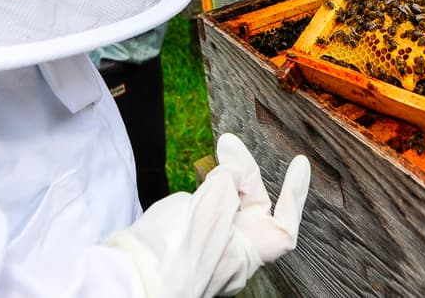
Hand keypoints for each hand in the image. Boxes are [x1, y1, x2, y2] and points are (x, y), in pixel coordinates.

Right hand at [105, 133, 310, 297]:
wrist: (126, 279)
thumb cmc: (172, 256)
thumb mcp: (212, 206)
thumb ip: (229, 181)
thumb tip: (231, 168)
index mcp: (247, 255)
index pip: (284, 225)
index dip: (294, 195)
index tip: (299, 166)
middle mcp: (230, 254)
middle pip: (250, 207)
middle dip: (244, 174)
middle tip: (228, 145)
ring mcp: (206, 248)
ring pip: (223, 207)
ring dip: (220, 181)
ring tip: (211, 161)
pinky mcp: (182, 241)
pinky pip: (201, 212)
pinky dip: (203, 192)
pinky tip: (194, 183)